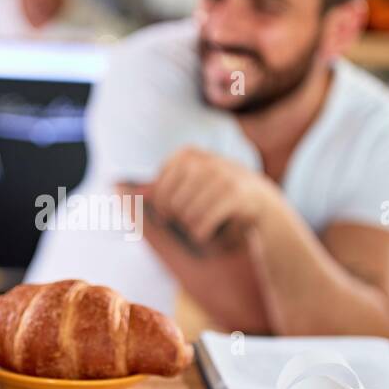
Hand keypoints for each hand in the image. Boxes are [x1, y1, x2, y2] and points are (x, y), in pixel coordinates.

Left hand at [135, 147, 275, 247]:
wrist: (260, 199)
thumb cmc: (216, 191)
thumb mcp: (190, 182)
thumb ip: (162, 186)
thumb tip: (128, 190)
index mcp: (188, 154)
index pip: (159, 187)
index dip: (162, 205)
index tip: (169, 213)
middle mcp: (205, 162)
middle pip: (171, 203)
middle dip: (177, 217)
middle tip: (188, 220)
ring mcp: (222, 177)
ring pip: (187, 215)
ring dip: (191, 228)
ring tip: (200, 225)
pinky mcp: (235, 197)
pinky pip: (203, 224)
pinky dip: (201, 234)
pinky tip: (206, 234)